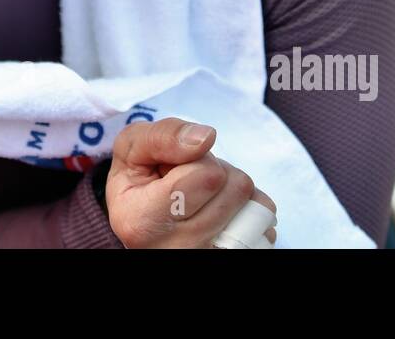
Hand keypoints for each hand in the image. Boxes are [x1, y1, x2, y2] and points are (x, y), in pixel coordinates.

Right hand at [104, 117, 276, 248]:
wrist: (141, 220)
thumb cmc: (137, 182)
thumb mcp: (131, 149)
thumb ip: (163, 136)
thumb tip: (206, 138)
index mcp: (142, 221)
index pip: (207, 176)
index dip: (196, 158)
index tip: (173, 168)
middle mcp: (175, 249)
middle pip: (235, 187)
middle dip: (216, 170)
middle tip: (189, 180)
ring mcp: (202, 256)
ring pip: (251, 203)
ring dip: (230, 188)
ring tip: (202, 195)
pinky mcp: (224, 258)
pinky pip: (263, 225)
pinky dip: (247, 210)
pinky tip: (221, 213)